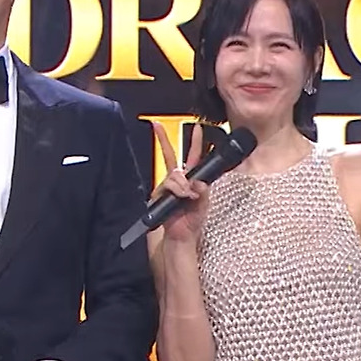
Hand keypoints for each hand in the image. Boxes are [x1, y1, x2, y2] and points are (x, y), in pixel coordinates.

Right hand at [149, 122, 209, 245]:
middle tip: (156, 125)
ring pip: (174, 174)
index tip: (196, 127)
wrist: (181, 235)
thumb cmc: (192, 220)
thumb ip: (203, 191)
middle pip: (170, 155)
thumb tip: (198, 182)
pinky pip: (169, 185)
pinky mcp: (159, 194)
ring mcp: (167, 186)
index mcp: (190, 180)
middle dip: (163, 139)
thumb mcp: (204, 204)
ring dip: (183, 185)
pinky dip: (178, 191)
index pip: (193, 157)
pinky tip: (182, 198)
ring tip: (189, 197)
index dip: (195, 142)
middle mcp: (177, 180)